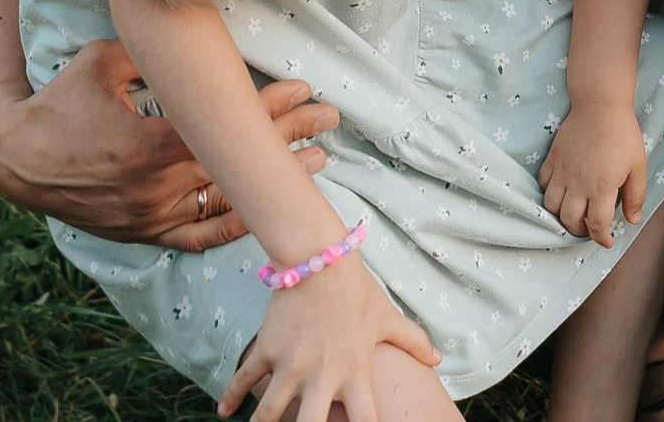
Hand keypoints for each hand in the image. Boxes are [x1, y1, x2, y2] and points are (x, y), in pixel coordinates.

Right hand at [0, 40, 334, 250]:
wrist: (17, 158)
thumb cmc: (59, 100)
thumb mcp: (103, 60)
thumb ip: (153, 50)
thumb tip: (194, 24)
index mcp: (148, 145)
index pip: (223, 128)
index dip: (268, 108)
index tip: (303, 88)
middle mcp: (154, 188)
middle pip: (235, 163)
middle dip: (287, 137)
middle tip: (329, 117)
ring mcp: (150, 216)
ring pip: (225, 201)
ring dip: (270, 181)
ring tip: (317, 161)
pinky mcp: (143, 232)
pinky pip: (196, 236)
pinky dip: (231, 227)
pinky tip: (262, 213)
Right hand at [219, 251, 438, 420]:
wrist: (319, 257)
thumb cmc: (357, 290)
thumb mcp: (387, 317)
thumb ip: (412, 341)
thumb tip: (438, 359)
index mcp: (355, 373)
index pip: (367, 421)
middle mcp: (322, 376)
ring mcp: (291, 364)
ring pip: (271, 412)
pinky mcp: (267, 349)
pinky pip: (244, 380)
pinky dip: (231, 398)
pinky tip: (225, 412)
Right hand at [537, 103, 648, 248]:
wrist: (600, 105)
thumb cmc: (623, 135)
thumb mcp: (638, 167)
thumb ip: (635, 197)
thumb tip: (632, 221)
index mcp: (602, 187)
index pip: (597, 225)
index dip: (601, 238)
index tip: (606, 241)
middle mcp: (579, 183)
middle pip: (569, 220)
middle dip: (579, 231)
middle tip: (589, 228)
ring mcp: (562, 171)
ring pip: (551, 206)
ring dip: (560, 216)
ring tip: (573, 213)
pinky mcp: (552, 159)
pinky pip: (543, 185)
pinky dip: (549, 195)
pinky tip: (561, 193)